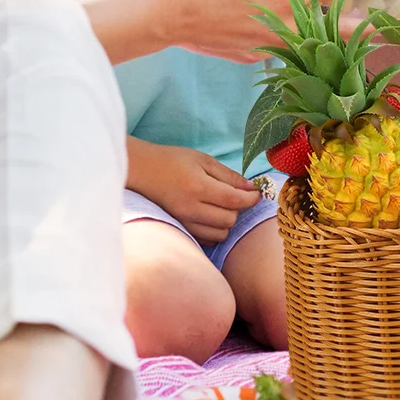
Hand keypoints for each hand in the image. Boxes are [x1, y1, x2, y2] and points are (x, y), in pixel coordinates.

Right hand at [128, 138, 259, 245]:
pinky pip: (207, 239)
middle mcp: (191, 208)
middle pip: (230, 220)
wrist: (142, 171)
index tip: (257, 192)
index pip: (235, 200)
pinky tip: (212, 216)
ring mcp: (184, 222)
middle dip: (239, 209)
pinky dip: (215, 230)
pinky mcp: (180, 229)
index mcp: (198, 187)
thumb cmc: (173, 160)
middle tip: (237, 196)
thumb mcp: (203, 160)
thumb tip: (251, 188)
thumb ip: (228, 175)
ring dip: (227, 221)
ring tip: (222, 206)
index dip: (252, 198)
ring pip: (220, 233)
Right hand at [157, 0, 391, 60]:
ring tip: (350, 36)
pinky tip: (295, 39)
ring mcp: (269, 46)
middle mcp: (285, 27)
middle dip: (364, 28)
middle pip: (336, 31)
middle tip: (385, 27)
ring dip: (333, 41)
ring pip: (312, 46)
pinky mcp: (252, 57)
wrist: (169, 13)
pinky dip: (296, 46)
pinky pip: (282, 51)